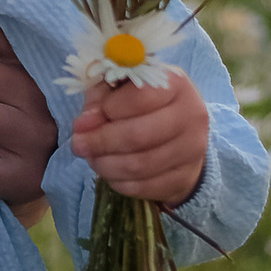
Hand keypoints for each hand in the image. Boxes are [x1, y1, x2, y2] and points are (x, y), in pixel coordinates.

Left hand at [72, 68, 209, 205]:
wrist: (181, 133)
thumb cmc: (144, 104)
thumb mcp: (121, 89)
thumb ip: (100, 99)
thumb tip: (84, 125)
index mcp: (176, 83)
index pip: (141, 96)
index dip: (108, 109)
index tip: (86, 118)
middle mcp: (191, 115)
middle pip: (138, 135)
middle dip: (100, 141)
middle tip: (78, 144)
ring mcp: (192, 150)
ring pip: (139, 165)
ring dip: (105, 164)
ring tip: (91, 158)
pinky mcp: (184, 178)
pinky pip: (144, 187)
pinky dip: (118, 182)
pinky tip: (109, 172)